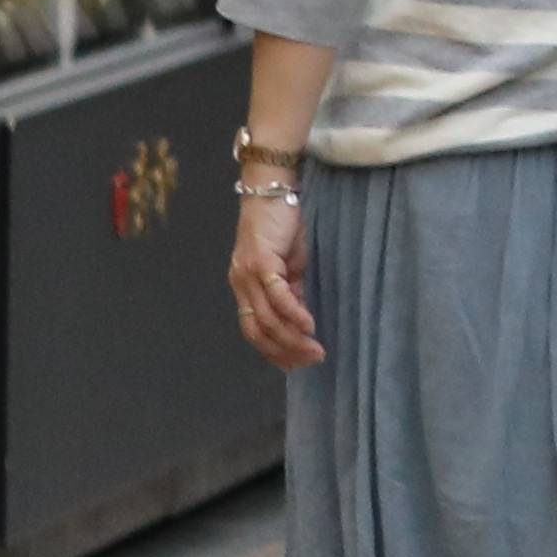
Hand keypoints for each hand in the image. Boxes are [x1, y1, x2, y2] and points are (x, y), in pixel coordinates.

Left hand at [227, 181, 318, 366]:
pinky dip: (293, 314)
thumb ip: (291, 288)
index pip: (254, 330)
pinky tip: (309, 326)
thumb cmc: (284, 224)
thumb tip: (301, 317)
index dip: (273, 351)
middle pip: (258, 331)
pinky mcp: (261, 263)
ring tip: (315, 349)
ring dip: (292, 339)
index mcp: (244, 288)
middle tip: (311, 361)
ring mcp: (247, 275)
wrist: (272, 191)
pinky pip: (277, 296)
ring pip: (267, 319)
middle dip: (284, 352)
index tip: (295, 365)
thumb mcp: (290, 262)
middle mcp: (240, 285)